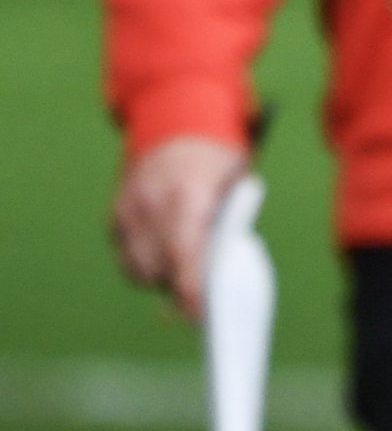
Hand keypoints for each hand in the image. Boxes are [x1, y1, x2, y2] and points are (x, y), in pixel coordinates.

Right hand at [112, 135, 247, 321]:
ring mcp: (129, 206)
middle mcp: (152, 200)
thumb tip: (221, 277)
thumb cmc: (216, 157)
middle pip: (160, 267)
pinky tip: (165, 261)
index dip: (190, 290)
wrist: (175, 116)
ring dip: (161, 279)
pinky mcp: (116, 213)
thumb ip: (228, 226)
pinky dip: (145, 266)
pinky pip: (127, 256)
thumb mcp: (236, 183)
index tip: (200, 314)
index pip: (184, 254)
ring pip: (139, 267)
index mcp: (188, 192)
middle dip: (179, 288)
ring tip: (184, 275)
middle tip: (201, 302)